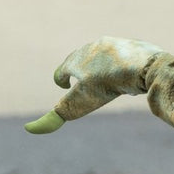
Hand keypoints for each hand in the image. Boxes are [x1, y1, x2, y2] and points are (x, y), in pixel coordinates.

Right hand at [24, 36, 162, 132]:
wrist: (144, 65)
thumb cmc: (109, 84)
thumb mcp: (81, 103)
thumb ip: (57, 117)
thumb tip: (29, 129)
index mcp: (77, 59)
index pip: (63, 69)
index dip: (61, 78)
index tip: (64, 85)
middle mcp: (93, 47)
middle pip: (81, 58)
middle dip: (79, 69)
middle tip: (81, 79)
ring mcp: (115, 44)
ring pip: (104, 55)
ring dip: (101, 64)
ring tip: (105, 76)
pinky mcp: (134, 46)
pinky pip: (125, 55)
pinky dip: (122, 64)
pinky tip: (129, 73)